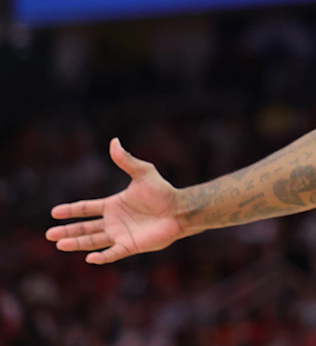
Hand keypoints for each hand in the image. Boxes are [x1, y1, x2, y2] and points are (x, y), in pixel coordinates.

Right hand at [46, 138, 185, 263]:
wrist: (180, 209)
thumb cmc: (163, 191)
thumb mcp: (143, 173)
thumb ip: (127, 160)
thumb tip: (114, 141)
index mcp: (113, 205)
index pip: (87, 208)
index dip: (71, 210)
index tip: (55, 212)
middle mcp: (114, 221)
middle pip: (85, 227)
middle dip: (68, 231)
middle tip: (50, 234)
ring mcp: (121, 234)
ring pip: (94, 241)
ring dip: (78, 243)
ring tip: (60, 244)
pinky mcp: (131, 245)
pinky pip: (113, 253)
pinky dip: (102, 256)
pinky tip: (90, 258)